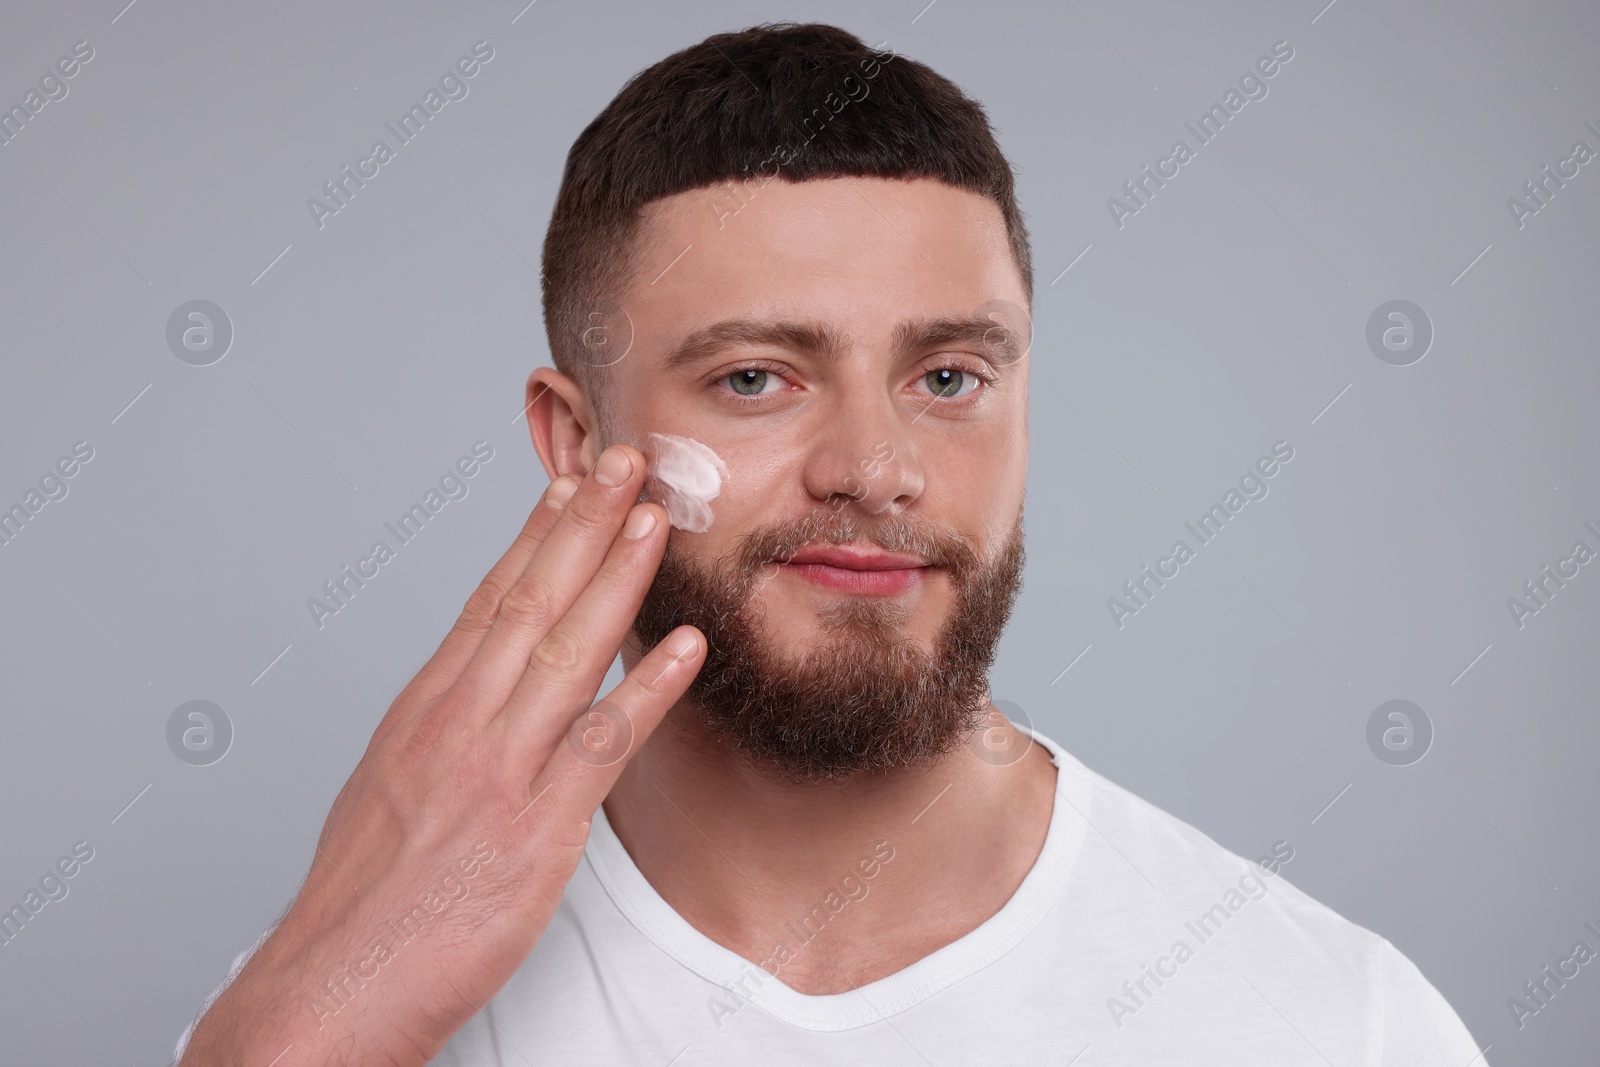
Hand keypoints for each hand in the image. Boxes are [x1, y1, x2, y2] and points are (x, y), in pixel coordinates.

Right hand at [179, 444, 703, 1065]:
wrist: (338, 981)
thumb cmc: (365, 896)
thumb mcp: (390, 786)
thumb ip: (444, 731)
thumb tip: (477, 695)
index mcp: (426, 708)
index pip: (489, 599)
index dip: (536, 536)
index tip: (570, 485)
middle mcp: (461, 722)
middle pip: (531, 601)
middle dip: (584, 524)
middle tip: (626, 463)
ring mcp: (499, 769)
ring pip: (566, 650)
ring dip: (617, 578)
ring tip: (657, 519)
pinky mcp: (536, 826)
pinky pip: (603, 742)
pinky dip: (648, 689)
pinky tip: (685, 646)